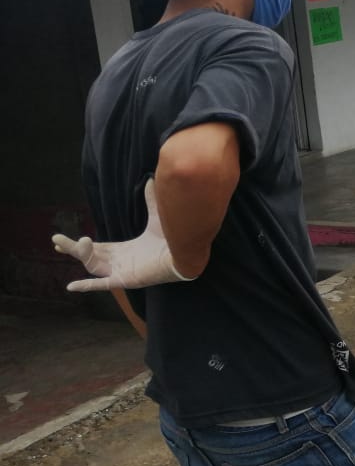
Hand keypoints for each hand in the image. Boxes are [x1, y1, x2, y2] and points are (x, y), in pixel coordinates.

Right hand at [52, 179, 193, 291]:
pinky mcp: (126, 279)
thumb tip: (150, 179)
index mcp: (123, 250)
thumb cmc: (173, 239)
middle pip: (89, 256)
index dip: (77, 244)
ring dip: (83, 255)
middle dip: (72, 248)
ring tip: (79, 241)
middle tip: (56, 240)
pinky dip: (87, 285)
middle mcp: (119, 262)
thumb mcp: (156, 216)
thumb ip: (150, 200)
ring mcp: (121, 271)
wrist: (186, 252)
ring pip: (93, 266)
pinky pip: (102, 285)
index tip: (58, 241)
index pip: (95, 248)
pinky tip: (72, 286)